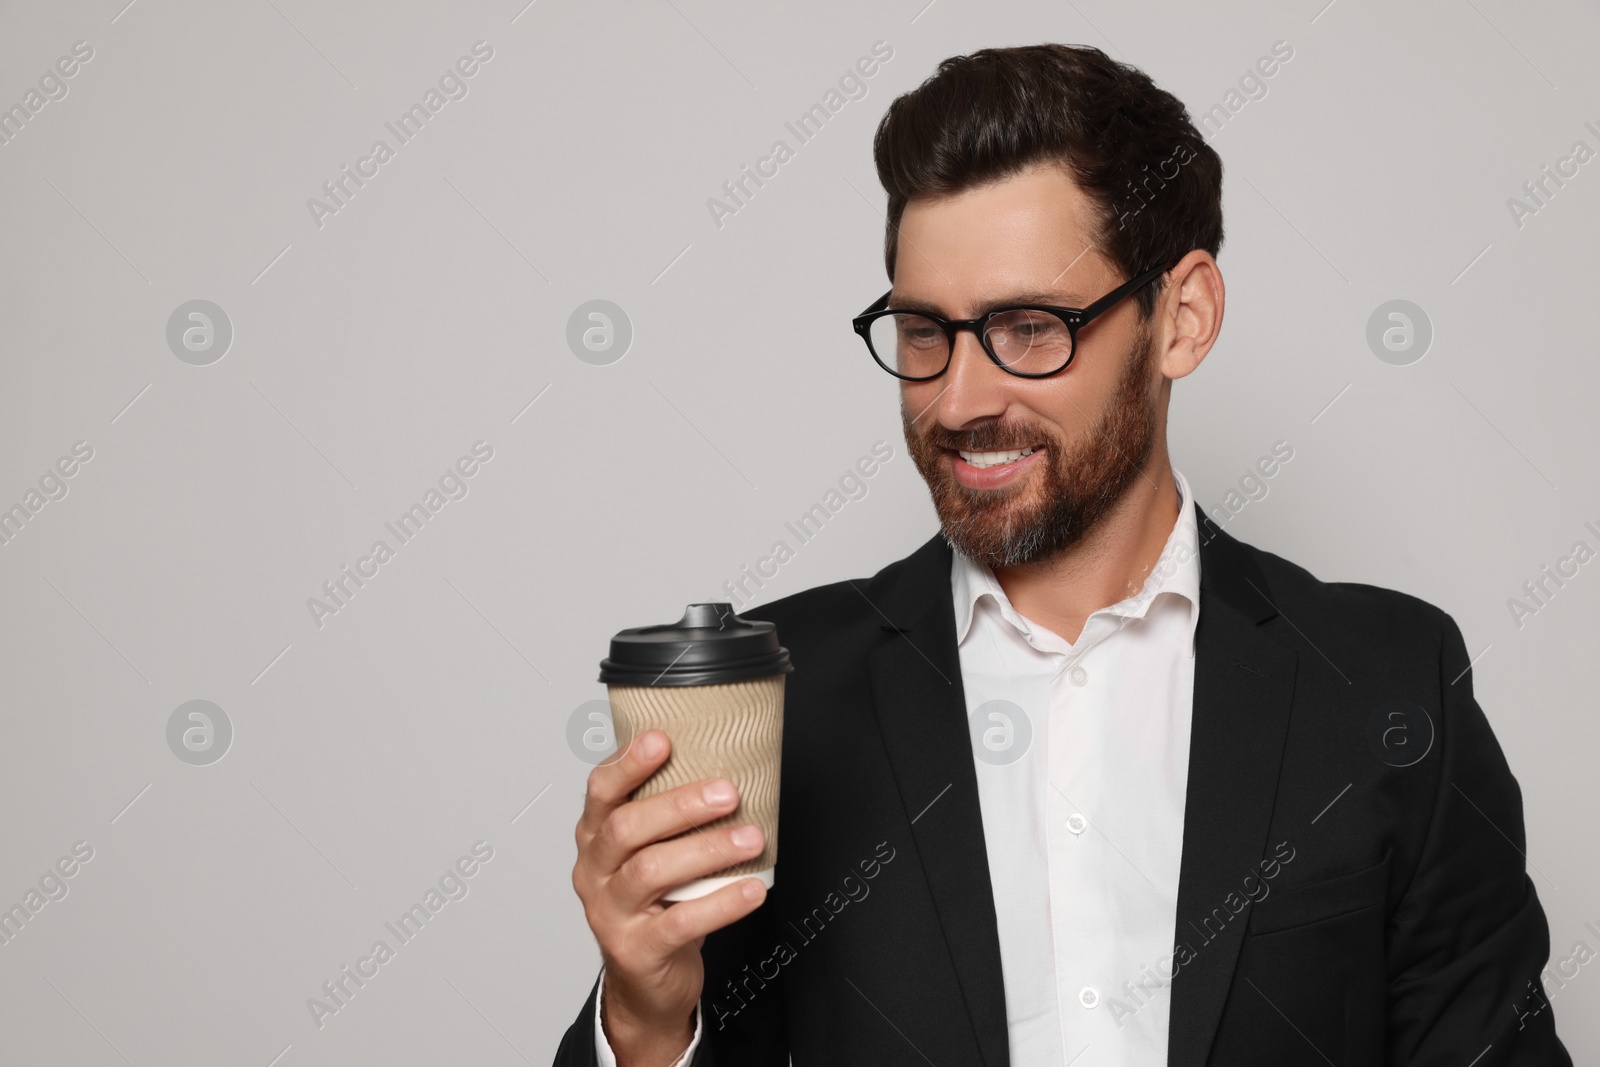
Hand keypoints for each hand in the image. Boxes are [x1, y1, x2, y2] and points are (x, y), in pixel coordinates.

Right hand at [573, 729, 767, 1066]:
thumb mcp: (651, 853)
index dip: (628, 763)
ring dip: (706, 850)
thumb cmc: (655, 903)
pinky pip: (679, 922)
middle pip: (626, 828)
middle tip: (728, 792)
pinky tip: (751, 889)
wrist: (644, 981)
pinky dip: (721, 903)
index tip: (662, 739)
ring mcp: (610, 912)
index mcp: (595, 837)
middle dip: (680, 805)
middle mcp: (594, 871)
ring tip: (751, 838)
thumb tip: (729, 766)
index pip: (600, 791)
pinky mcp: (635, 949)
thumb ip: (669, 817)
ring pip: (650, 871)